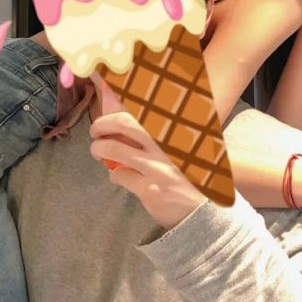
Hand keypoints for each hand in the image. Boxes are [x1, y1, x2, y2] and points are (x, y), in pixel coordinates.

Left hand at [88, 79, 204, 229]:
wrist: (204, 212)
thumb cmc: (190, 174)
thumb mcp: (184, 147)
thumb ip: (163, 130)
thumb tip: (136, 106)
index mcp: (176, 130)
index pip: (146, 106)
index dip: (122, 96)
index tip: (105, 89)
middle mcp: (167, 145)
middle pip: (124, 122)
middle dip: (103, 124)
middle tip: (96, 130)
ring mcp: (158, 167)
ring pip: (114, 150)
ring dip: (100, 149)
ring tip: (99, 152)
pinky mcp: (150, 189)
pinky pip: (119, 176)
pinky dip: (114, 175)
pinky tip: (119, 176)